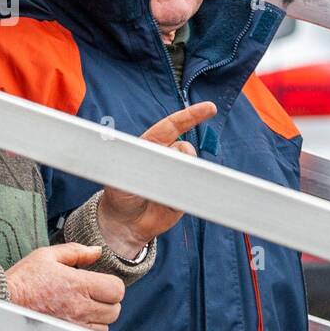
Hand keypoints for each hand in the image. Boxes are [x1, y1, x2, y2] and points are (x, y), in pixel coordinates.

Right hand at [6, 243, 125, 330]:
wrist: (0, 303)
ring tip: (83, 309)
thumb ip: (76, 251)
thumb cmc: (22, 280)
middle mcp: (80, 308)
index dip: (111, 286)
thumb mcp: (46, 256)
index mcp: (79, 284)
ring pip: (105, 327)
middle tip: (93, 296)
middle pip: (114, 310)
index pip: (117, 290)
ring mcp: (74, 326)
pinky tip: (77, 321)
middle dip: (107, 302)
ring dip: (99, 318)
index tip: (101, 284)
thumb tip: (98, 251)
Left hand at [96, 102, 216, 256]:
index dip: (191, 115)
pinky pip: (194, 189)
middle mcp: (167, 157)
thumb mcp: (120, 177)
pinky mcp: (185, 194)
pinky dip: (186, 193)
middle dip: (181, 157)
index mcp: (151, 146)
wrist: (125, 222)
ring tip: (159, 192)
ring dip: (181, 178)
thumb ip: (138, 166)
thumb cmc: (119, 195)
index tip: (209, 108)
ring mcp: (178, 175)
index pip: (172, 126)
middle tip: (166, 172)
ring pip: (191, 168)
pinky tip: (170, 201)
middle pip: (185, 148)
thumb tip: (164, 159)